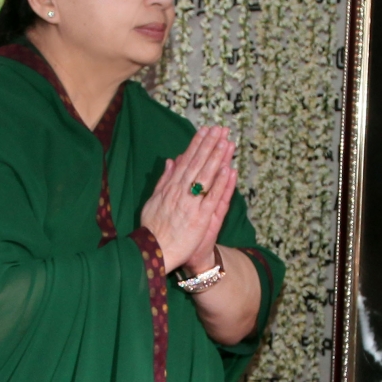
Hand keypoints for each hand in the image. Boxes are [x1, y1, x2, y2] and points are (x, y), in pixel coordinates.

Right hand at [139, 125, 237, 272]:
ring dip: (216, 157)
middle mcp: (180, 192)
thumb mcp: (153, 201)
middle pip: (197, 164)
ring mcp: (191, 204)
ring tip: (226, 141)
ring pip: (206, 176)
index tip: (205, 130)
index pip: (186, 161)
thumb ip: (164, 180)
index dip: (197, 144)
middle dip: (209, 145)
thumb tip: (172, 160)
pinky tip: (227, 169)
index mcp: (170, 187)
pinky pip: (212, 197)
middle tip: (220, 128)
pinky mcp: (200, 217)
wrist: (154, 252)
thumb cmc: (153, 229)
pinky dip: (220, 183)